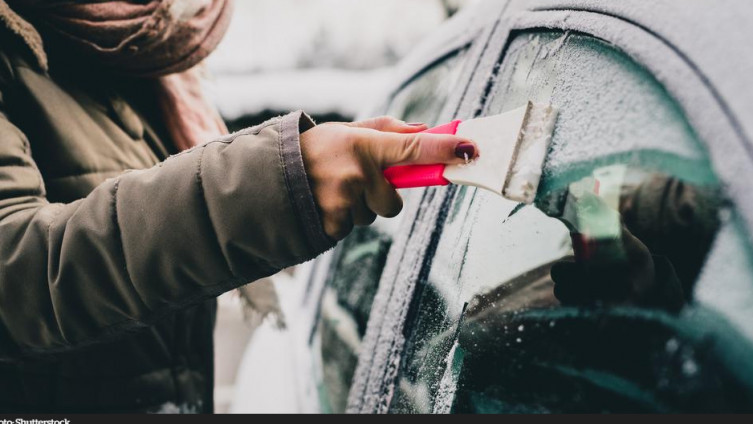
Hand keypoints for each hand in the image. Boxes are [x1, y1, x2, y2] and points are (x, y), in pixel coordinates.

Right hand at [300, 116, 477, 239]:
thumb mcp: (347, 131)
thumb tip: (426, 131)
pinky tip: (322, 205)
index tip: (470, 149)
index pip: (413, 148)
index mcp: (362, 145)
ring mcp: (344, 202)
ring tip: (331, 190)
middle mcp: (356, 174)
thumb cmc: (314, 149)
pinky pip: (351, 228)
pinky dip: (341, 220)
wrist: (266, 176)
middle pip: (393, 201)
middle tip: (353, 181)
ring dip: (357, 207)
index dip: (444, 150)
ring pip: (370, 216)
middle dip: (379, 196)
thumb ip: (387, 131)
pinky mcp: (333, 225)